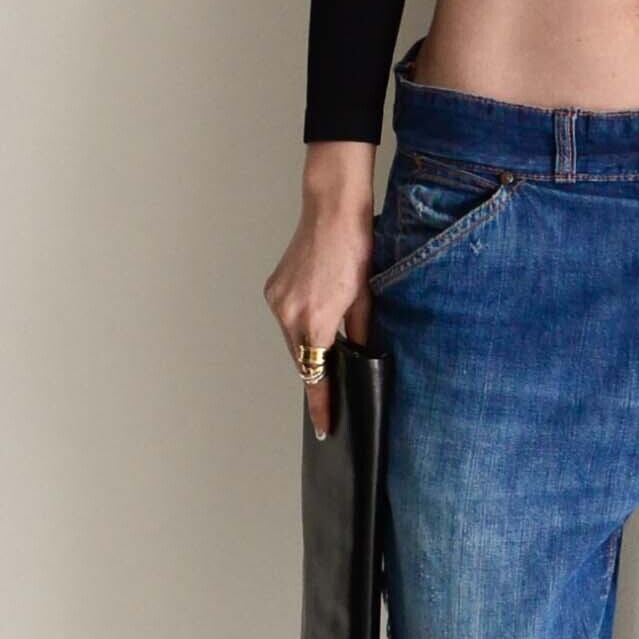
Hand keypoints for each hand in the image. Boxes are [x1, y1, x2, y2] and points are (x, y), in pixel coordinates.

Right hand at [265, 142, 378, 439]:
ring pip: (293, 340)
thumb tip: (361, 360)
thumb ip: (360, 335)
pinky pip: (286, 320)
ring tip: (329, 340)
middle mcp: (288, 314)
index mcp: (315, 321)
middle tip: (335, 387)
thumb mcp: (365, 299)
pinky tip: (315, 316)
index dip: (321, 404)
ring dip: (308, 346)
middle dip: (318, 371)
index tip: (324, 428)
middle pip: (302, 359)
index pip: (316, 376)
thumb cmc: (355, 250)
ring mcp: (277, 301)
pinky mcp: (273, 289)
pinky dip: (300, 325)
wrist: (331, 210)